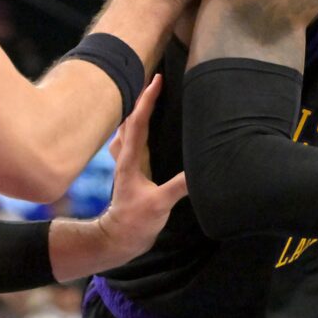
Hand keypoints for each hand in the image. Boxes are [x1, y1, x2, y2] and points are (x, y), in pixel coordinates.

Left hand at [94, 77, 186, 264]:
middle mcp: (124, 157)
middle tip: (153, 78)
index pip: (138, 123)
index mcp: (130, 160)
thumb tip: (200, 172)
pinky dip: (133, 128)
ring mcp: (124, 164)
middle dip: (140, 97)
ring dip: (134, 111)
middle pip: (129, 119)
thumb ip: (178, 187)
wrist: (117, 239)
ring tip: (145, 96)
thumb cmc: (135, 223)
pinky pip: (129, 142)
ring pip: (125, 129)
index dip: (148, 100)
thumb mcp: (160, 205)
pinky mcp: (128, 172)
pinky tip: (140, 128)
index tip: (157, 80)